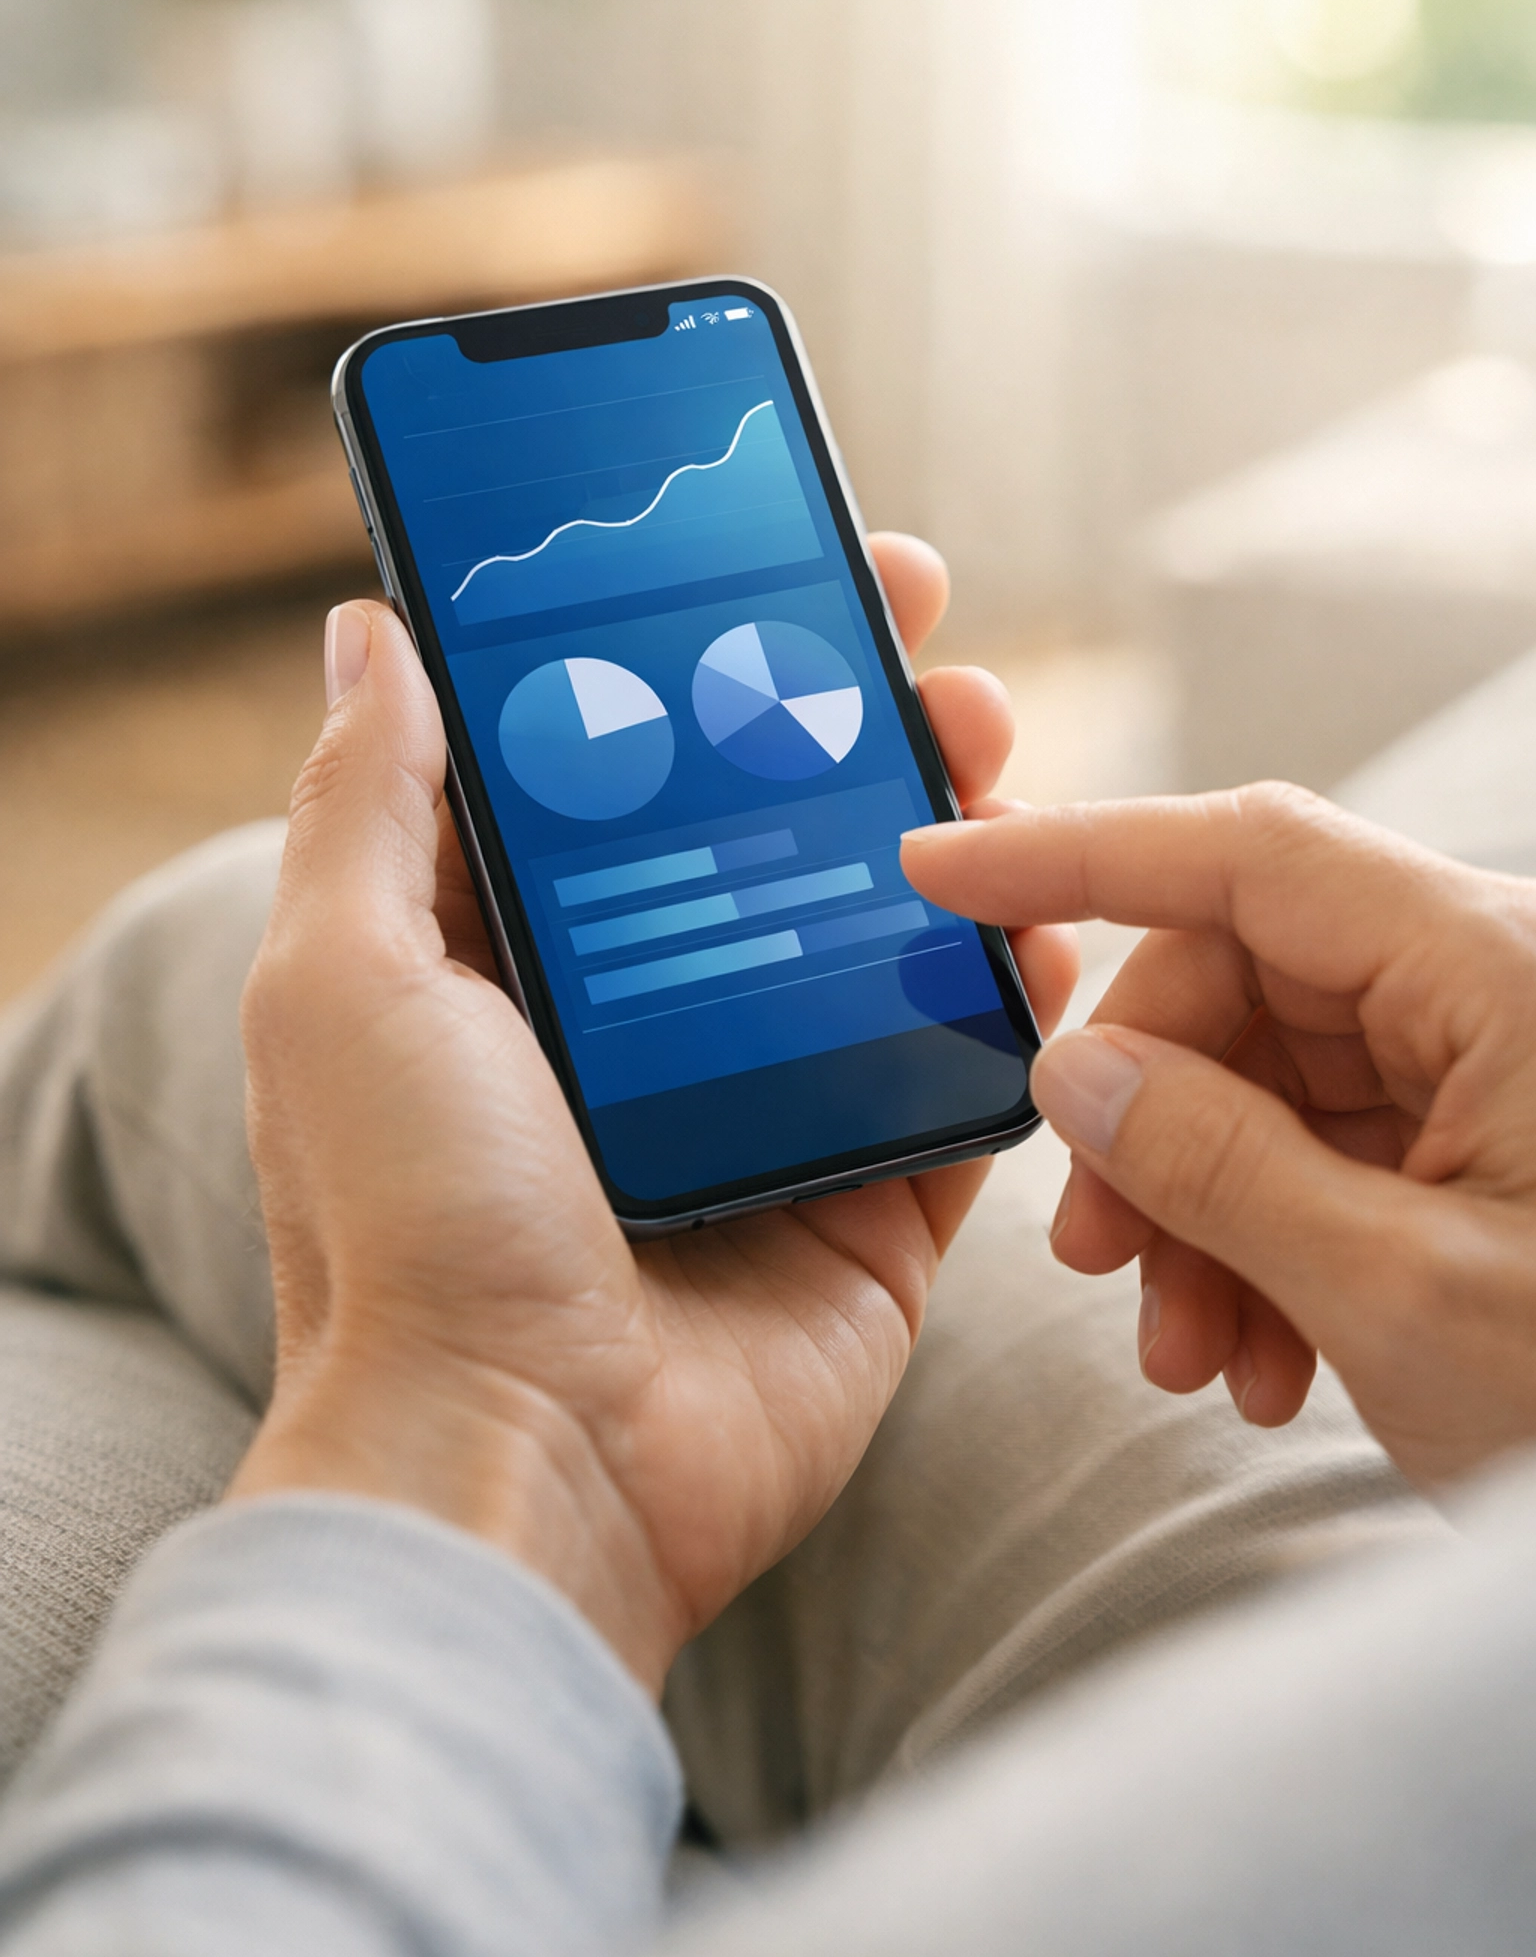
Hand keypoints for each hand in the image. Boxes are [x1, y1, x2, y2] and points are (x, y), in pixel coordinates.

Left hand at [233, 536, 1077, 1690]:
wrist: (529, 1468)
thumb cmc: (409, 1226)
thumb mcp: (346, 982)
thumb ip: (371, 802)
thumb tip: (371, 631)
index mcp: (522, 956)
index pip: (630, 761)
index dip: (702, 651)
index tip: (773, 554)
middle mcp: (652, 1019)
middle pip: (780, 824)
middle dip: (857, 713)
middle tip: (923, 635)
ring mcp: (773, 1104)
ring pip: (891, 929)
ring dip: (956, 829)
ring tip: (993, 756)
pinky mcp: (872, 1196)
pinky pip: (967, 1070)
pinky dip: (1019, 994)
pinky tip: (1051, 927)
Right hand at [902, 783, 1535, 1489]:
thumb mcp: (1401, 1294)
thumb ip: (1216, 1163)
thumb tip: (1073, 1072)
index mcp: (1495, 968)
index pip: (1247, 854)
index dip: (1077, 853)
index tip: (942, 871)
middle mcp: (1491, 988)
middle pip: (1241, 981)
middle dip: (1144, 1118)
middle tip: (1090, 1257)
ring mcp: (1490, 1069)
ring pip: (1272, 1080)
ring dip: (1197, 1212)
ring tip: (1189, 1356)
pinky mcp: (1487, 1149)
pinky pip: (1328, 1152)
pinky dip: (1267, 1248)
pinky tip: (1260, 1364)